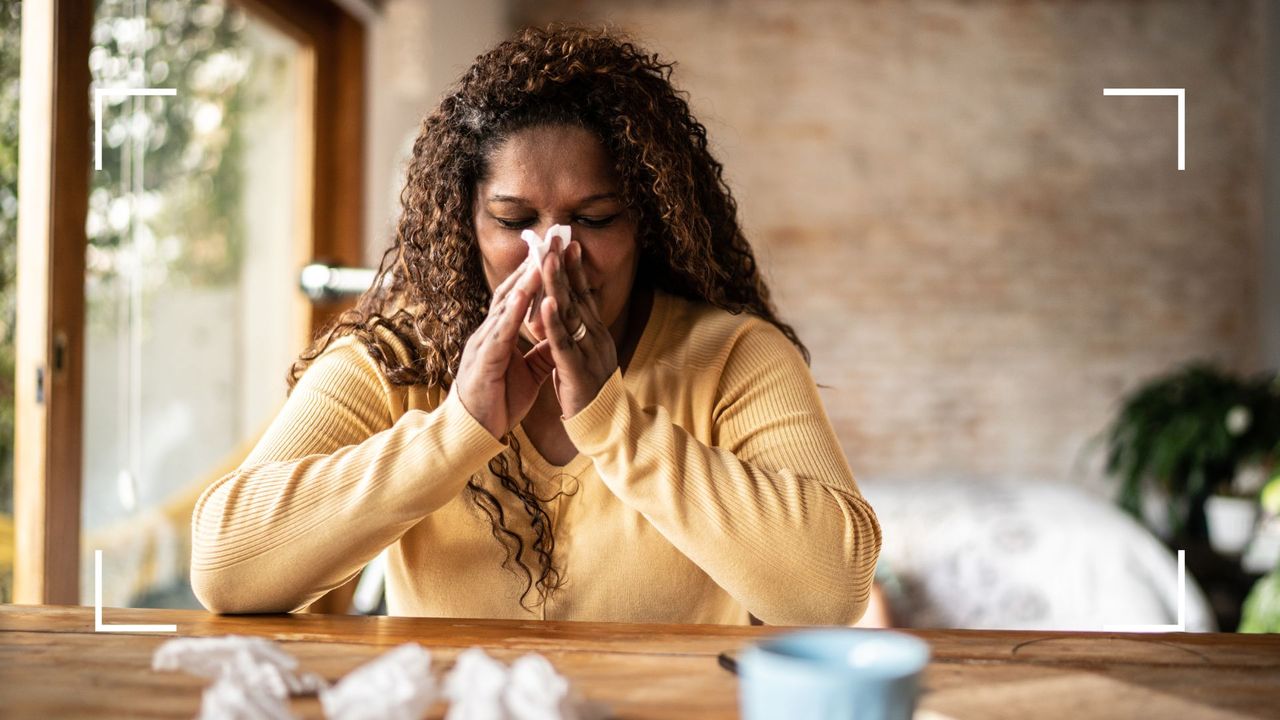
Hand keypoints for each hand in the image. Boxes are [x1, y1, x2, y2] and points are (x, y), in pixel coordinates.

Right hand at [455, 258, 555, 438]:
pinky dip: (514, 311)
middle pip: (511, 291)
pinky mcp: (484, 360)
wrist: (473, 433)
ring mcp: (484, 344)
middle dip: (531, 266)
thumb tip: (558, 340)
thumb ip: (540, 354)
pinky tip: (526, 294)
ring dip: (524, 280)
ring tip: (542, 257)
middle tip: (549, 240)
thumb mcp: (527, 374)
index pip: (518, 298)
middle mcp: (489, 333)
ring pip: (506, 305)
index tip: (553, 252)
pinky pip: (501, 331)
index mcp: (500, 335)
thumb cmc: (496, 403)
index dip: (535, 274)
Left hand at [537, 239, 616, 418]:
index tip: (568, 244)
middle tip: (556, 239)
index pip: (584, 295)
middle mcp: (595, 337)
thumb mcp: (584, 356)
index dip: (575, 269)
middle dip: (565, 267)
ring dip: (557, 285)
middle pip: (578, 296)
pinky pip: (563, 342)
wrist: (604, 425)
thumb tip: (565, 313)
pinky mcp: (576, 370)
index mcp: (595, 334)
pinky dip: (553, 322)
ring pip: (570, 314)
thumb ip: (576, 335)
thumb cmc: (588, 392)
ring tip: (547, 260)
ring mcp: (588, 352)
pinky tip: (546, 303)